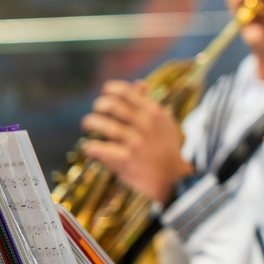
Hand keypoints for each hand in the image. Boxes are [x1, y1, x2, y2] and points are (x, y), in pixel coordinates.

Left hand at [80, 80, 193, 203]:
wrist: (174, 179)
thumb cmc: (166, 149)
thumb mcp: (165, 123)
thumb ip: (150, 103)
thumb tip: (139, 83)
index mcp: (154, 112)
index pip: (125, 92)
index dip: (109, 91)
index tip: (105, 96)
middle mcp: (146, 124)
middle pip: (110, 105)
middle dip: (98, 106)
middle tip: (96, 113)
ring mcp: (136, 142)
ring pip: (102, 124)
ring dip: (90, 123)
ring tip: (88, 126)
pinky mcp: (127, 159)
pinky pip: (98, 148)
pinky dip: (90, 147)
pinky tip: (90, 148)